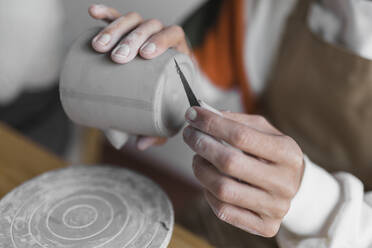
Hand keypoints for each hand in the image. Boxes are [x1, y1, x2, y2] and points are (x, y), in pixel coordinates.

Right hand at [89, 4, 190, 149]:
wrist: (166, 90)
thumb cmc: (169, 103)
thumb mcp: (167, 118)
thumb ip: (157, 132)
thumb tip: (139, 144)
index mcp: (178, 53)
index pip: (174, 35)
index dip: (161, 39)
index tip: (145, 54)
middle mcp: (162, 39)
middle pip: (150, 26)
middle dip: (132, 38)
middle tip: (118, 58)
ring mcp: (144, 34)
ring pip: (132, 20)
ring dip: (116, 28)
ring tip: (99, 46)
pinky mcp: (128, 34)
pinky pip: (117, 18)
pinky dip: (107, 14)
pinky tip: (93, 13)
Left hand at [183, 107, 304, 236]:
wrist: (293, 186)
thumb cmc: (272, 153)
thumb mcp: (264, 131)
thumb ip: (237, 121)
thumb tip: (205, 114)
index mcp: (288, 153)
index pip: (241, 136)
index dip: (211, 124)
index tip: (192, 114)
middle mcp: (285, 183)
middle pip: (229, 163)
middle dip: (201, 144)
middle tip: (189, 135)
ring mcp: (276, 207)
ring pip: (222, 189)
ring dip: (201, 169)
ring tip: (197, 158)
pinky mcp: (265, 226)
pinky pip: (223, 210)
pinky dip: (208, 193)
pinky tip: (208, 181)